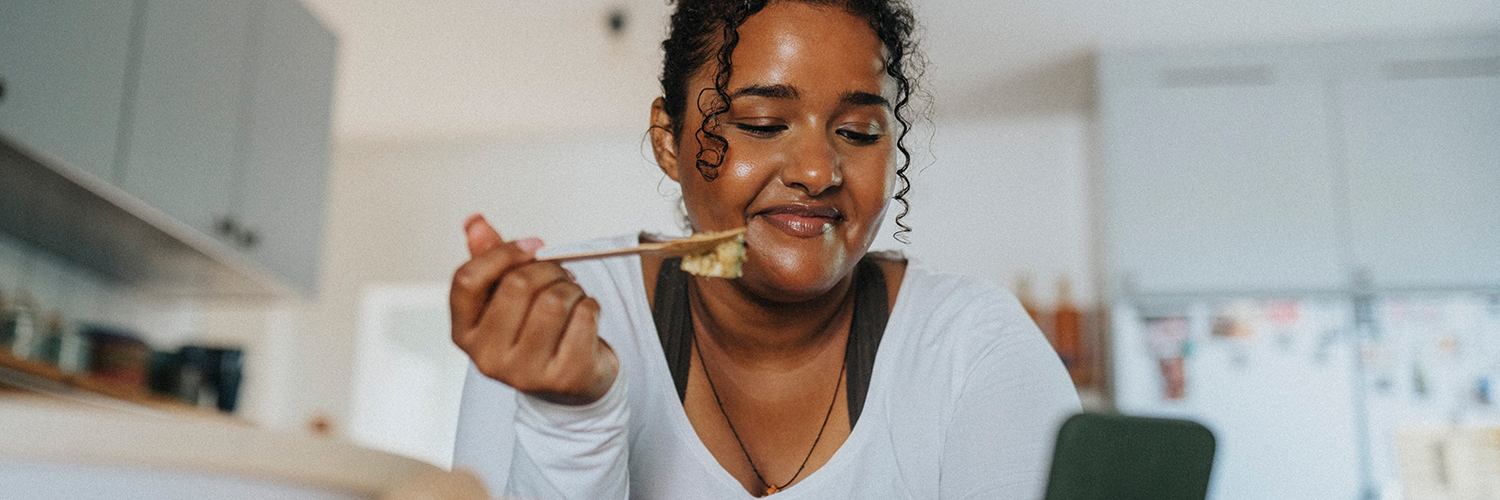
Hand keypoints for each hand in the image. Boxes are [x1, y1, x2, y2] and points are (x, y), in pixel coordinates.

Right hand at [450, 214, 618, 405]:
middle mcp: (487, 358)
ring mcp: (524, 373)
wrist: (569, 384)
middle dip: (547, 269)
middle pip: (517, 285)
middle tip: (559, 275)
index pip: (467, 280)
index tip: (533, 245)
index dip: (502, 253)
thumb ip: (489, 259)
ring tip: (571, 299)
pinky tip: (585, 318)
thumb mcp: (506, 298)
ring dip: (572, 289)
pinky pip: (584, 317)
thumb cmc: (535, 332)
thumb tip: (475, 222)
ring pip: (554, 300)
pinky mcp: (563, 378)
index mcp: (464, 333)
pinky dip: (591, 306)